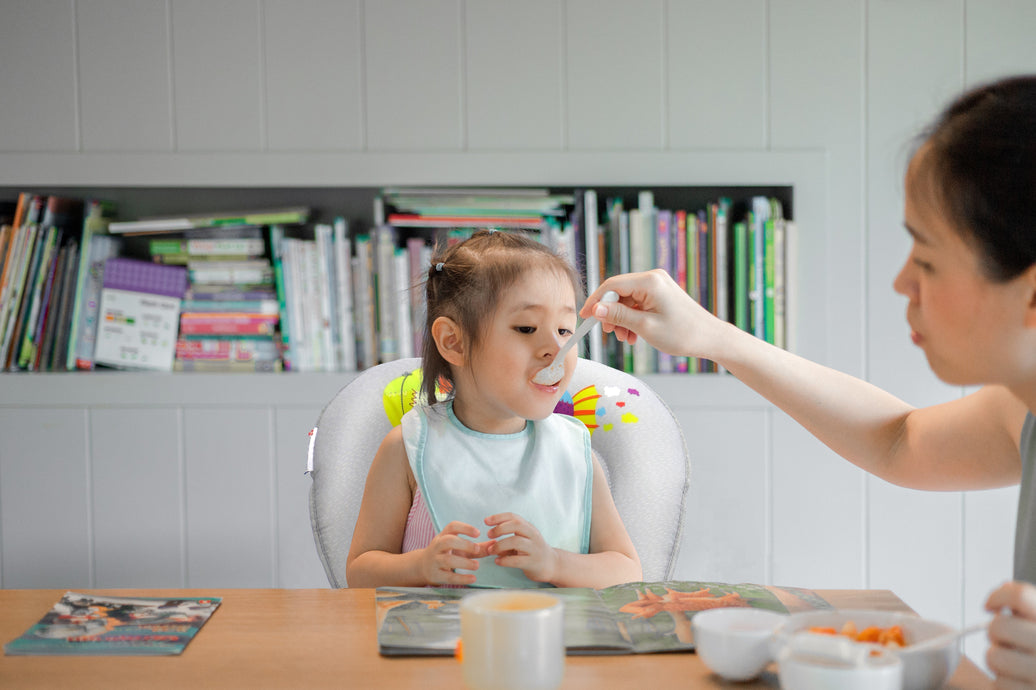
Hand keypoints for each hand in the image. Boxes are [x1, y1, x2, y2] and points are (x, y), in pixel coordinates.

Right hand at [419, 521, 491, 585]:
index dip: (465, 528)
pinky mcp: (435, 575)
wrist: (423, 567)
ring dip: (464, 562)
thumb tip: (496, 544)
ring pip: (447, 560)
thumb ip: (478, 547)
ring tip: (477, 566)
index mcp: (444, 535)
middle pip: (448, 541)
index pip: (452, 526)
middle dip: (464, 544)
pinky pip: (448, 577)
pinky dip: (461, 578)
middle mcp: (437, 546)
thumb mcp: (460, 548)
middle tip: (477, 549)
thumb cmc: (446, 554)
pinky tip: (473, 578)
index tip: (478, 533)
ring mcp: (435, 560)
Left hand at [484, 512, 558, 583]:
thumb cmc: (532, 551)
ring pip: (516, 542)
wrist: (552, 565)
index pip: (514, 517)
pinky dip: (505, 560)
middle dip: (500, 528)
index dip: (499, 517)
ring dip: (500, 545)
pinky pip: (517, 560)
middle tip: (489, 535)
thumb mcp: (522, 539)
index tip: (486, 521)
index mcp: (528, 528)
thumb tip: (486, 539)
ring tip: (491, 550)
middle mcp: (533, 536)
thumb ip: (507, 537)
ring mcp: (534, 549)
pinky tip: (498, 562)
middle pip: (516, 525)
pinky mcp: (533, 563)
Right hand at [581, 269, 724, 358]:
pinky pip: (637, 303)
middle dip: (611, 313)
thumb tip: (595, 309)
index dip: (595, 301)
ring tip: (626, 338)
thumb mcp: (645, 327)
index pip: (612, 285)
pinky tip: (633, 335)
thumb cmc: (683, 333)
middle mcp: (653, 278)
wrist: (710, 338)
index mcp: (649, 282)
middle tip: (610, 333)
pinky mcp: (660, 294)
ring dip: (621, 319)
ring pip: (627, 300)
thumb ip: (618, 316)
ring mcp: (657, 285)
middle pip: (618, 292)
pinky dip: (632, 318)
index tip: (585, 317)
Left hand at [985, 580, 1035, 686]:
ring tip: (1013, 663)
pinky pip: (1001, 684)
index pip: (1020, 596)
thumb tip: (1005, 587)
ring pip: (994, 657)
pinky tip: (1019, 682)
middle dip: (995, 633)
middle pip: (998, 627)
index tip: (991, 606)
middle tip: (1006, 640)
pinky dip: (1004, 683)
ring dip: (997, 660)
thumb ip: (1027, 607)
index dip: (998, 597)